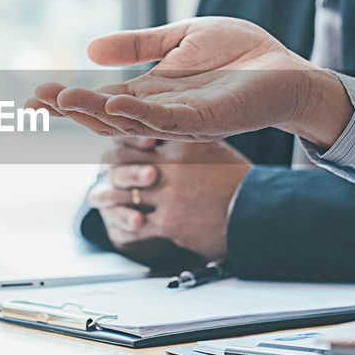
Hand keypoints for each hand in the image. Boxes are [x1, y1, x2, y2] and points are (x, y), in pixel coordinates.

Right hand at [30, 17, 353, 147]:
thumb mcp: (180, 38)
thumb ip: (139, 45)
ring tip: (64, 99)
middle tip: (36, 100)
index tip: (33, 95)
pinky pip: (167, 121)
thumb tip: (90, 49)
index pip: (101, 98)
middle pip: (106, 114)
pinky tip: (117, 103)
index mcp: (152, 92)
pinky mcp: (207, 121)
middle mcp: (160, 111)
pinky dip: (140, 114)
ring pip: (130, 121)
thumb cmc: (242, 53)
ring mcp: (182, 119)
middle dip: (71, 108)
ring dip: (96, 111)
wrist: (288, 68)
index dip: (68, 99)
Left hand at [87, 137, 250, 261]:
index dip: (119, 139)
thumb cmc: (237, 182)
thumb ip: (184, 139)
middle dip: (108, 167)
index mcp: (183, 141)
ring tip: (97, 198)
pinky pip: (133, 223)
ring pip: (120, 190)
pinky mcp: (169, 223)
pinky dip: (123, 224)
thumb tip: (157, 130)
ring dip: (105, 196)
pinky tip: (121, 224)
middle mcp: (172, 165)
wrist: (257, 214)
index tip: (115, 145)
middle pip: (120, 159)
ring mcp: (168, 195)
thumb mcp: (213, 148)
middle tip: (102, 171)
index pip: (134, 132)